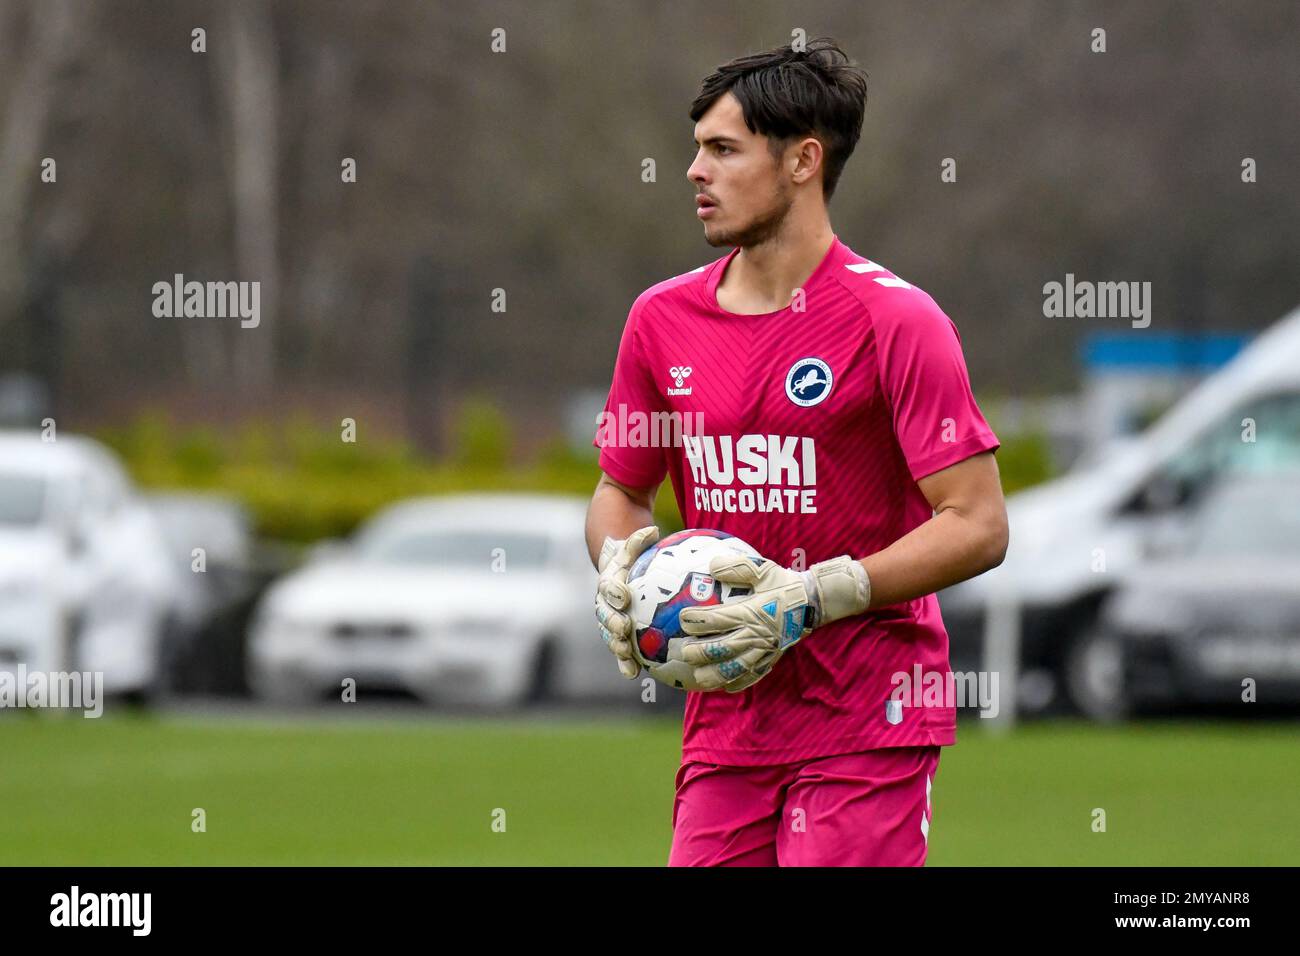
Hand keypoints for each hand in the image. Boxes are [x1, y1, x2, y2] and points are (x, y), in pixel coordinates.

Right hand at [595, 525, 659, 678]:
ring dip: (617, 646)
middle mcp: (605, 604)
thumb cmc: (632, 560)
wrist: (619, 577)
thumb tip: (652, 529)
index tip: (624, 595)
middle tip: (624, 627)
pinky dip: (625, 662)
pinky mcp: (618, 636)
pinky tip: (634, 674)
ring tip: (626, 654)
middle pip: (606, 615)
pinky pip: (621, 651)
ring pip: (610, 635)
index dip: (615, 591)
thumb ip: (639, 540)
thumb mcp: (633, 548)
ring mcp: (609, 622)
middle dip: (613, 622)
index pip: (610, 586)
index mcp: (609, 582)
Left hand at [678, 553, 871, 691]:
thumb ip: (737, 567)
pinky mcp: (772, 658)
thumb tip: (712, 565)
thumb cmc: (784, 584)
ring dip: (715, 674)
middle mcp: (755, 634)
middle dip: (700, 652)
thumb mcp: (762, 569)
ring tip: (698, 678)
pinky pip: (755, 674)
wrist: (813, 601)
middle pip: (722, 648)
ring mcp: (764, 649)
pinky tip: (726, 687)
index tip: (681, 620)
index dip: (696, 620)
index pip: (717, 619)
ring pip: (736, 667)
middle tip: (683, 652)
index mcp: (750, 612)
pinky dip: (740, 682)